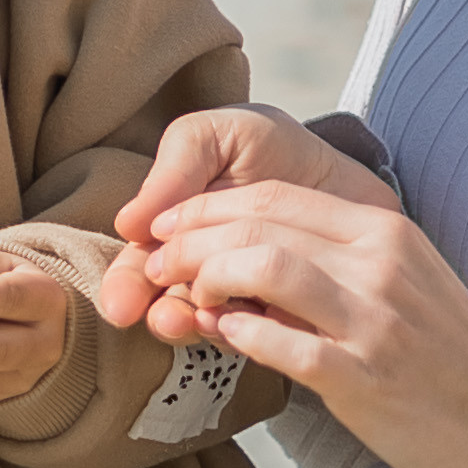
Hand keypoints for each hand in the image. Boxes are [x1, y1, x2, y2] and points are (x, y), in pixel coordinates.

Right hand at [105, 106, 400, 341]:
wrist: (346, 168)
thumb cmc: (274, 148)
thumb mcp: (222, 135)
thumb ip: (178, 167)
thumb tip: (131, 223)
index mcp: (174, 233)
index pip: (139, 266)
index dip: (124, 286)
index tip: (121, 304)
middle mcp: (200, 272)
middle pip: (164, 303)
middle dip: (157, 314)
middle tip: (161, 317)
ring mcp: (240, 298)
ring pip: (206, 323)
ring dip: (195, 325)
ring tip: (193, 319)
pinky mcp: (283, 315)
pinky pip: (261, 331)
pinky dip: (246, 328)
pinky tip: (241, 317)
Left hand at [130, 182, 467, 467]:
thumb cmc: (437, 354)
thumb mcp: (399, 281)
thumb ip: (330, 258)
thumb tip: (240, 249)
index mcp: (385, 231)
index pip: (277, 194)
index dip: (208, 207)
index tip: (170, 229)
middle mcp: (379, 264)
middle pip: (260, 224)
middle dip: (190, 241)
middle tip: (158, 266)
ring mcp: (372, 320)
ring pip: (264, 268)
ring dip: (208, 280)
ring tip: (191, 300)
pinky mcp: (361, 376)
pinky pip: (279, 342)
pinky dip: (237, 334)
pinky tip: (223, 335)